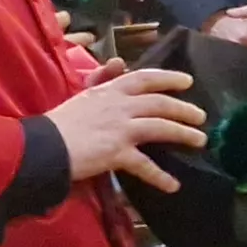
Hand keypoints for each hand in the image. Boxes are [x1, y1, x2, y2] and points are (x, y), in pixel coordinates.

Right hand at [47, 62, 208, 193]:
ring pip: (160, 127)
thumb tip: (118, 62)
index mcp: (110, 90)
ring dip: (183, 134)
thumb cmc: (59, 122)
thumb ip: (101, 78)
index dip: (169, 78)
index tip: (187, 82)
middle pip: (160, 103)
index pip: (145, 77)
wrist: (45, 146)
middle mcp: (120, 106)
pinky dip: (160, 176)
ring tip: (200, 141)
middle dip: (184, 108)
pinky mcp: (118, 152)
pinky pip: (145, 165)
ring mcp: (121, 128)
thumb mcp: (81, 93)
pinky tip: (173, 185)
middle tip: (201, 116)